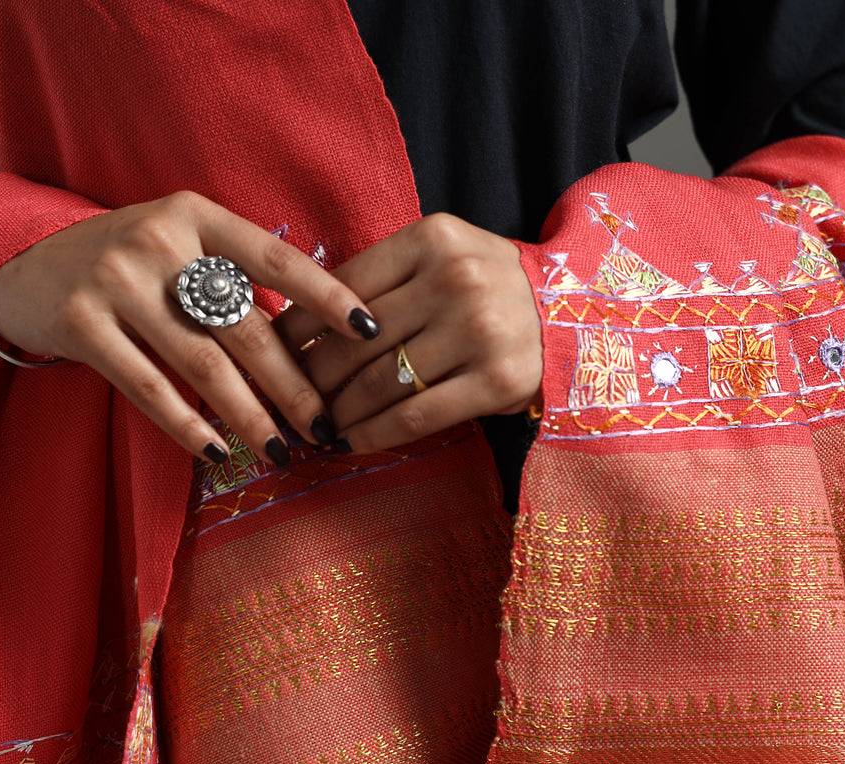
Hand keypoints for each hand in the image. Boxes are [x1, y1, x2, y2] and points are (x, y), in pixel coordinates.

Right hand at [0, 191, 379, 464]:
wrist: (27, 263)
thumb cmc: (129, 264)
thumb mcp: (181, 245)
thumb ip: (235, 277)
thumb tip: (316, 336)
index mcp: (196, 215)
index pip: (277, 258)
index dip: (327, 296)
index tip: (371, 330)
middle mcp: (159, 241)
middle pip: (245, 325)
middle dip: (294, 383)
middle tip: (328, 426)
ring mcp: (115, 280)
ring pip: (202, 363)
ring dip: (250, 415)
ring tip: (283, 451)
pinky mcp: (80, 323)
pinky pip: (147, 386)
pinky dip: (187, 424)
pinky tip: (218, 451)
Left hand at [277, 213, 542, 452]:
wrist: (572, 313)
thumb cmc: (489, 288)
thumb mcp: (441, 258)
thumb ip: (383, 280)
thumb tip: (298, 325)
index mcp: (432, 238)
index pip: (343, 287)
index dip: (298, 328)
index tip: (273, 354)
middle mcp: (456, 279)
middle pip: (354, 341)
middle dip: (311, 379)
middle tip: (290, 401)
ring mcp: (480, 331)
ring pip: (380, 382)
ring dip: (338, 412)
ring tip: (317, 426)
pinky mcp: (498, 380)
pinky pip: (417, 415)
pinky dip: (374, 434)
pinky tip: (351, 443)